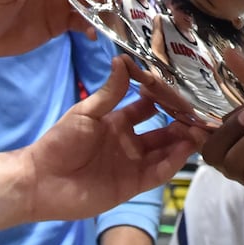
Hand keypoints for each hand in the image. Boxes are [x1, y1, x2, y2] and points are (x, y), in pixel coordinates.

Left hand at [21, 58, 204, 221]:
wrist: (42, 180)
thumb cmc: (60, 142)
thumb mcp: (86, 112)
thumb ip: (110, 92)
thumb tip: (123, 59)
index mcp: (118, 122)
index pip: (148, 108)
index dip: (164, 100)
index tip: (183, 89)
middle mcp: (130, 142)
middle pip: (163, 131)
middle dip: (182, 122)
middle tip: (201, 113)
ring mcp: (133, 164)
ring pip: (165, 152)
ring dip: (183, 142)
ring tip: (201, 129)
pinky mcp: (132, 185)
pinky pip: (158, 173)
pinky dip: (173, 162)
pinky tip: (185, 150)